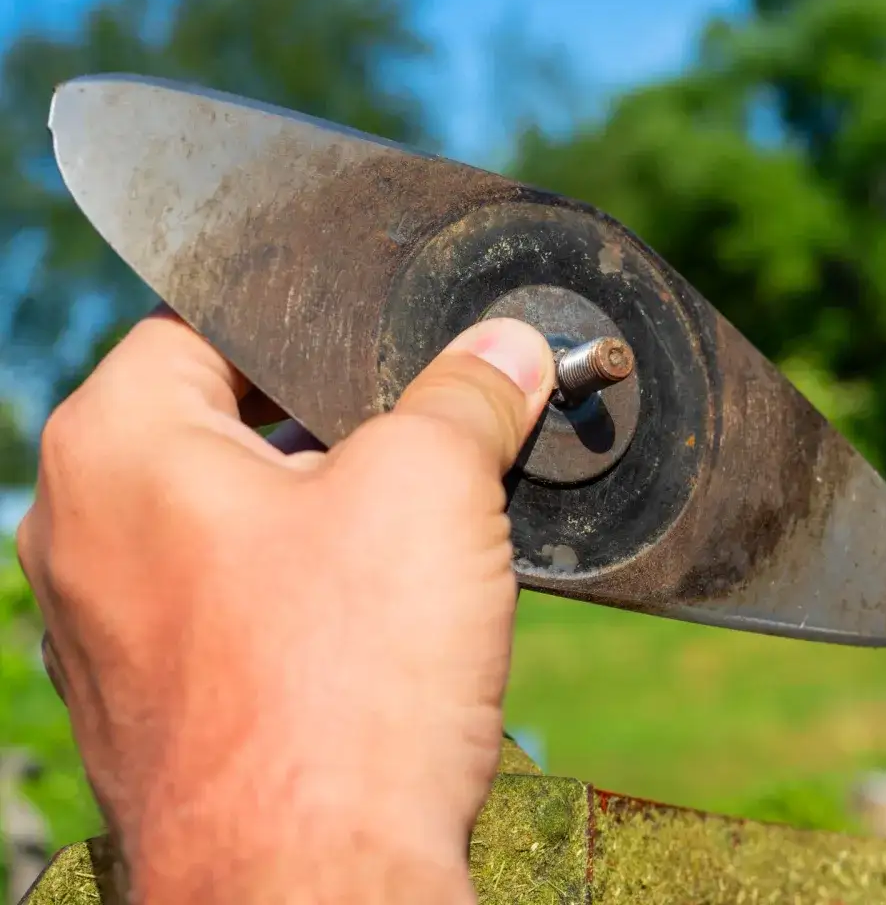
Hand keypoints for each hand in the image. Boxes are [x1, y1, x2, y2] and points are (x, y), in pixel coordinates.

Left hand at [14, 308, 554, 903]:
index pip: (208, 327)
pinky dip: (304, 600)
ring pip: (238, 523)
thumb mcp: (431, 489)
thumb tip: (510, 348)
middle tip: (426, 442)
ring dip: (327, 518)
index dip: (312, 326)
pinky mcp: (160, 707)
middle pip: (229, 428)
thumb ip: (467, 395)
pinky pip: (238, 610)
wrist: (316, 888)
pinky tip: (377, 625)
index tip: (390, 342)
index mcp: (115, 448)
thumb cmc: (344, 685)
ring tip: (413, 538)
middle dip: (337, 429)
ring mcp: (112, 632)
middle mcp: (86, 535)